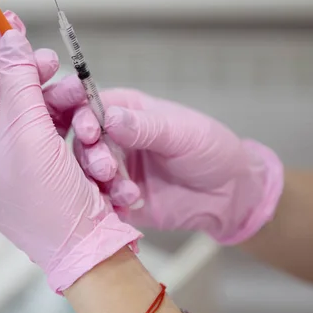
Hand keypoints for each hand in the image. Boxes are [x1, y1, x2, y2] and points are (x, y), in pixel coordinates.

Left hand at [0, 14, 140, 291]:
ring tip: (75, 88)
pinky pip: (48, 124)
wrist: (88, 246)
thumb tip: (10, 38)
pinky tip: (80, 110)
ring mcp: (13, 159)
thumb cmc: (48, 201)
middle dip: (25, 74)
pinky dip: (64, 114)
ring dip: (52, 95)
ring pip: (28, 108)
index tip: (8, 25)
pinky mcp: (42, 162)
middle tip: (47, 56)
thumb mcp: (28, 133)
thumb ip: (18, 80)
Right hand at [71, 88, 283, 243]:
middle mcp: (116, 139)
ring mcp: (117, 170)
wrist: (229, 195)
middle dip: (92, 156)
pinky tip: (131, 204)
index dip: (84, 118)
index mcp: (127, 112)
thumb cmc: (210, 150)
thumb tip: (109, 118)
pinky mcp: (120, 198)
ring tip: (127, 191)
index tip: (89, 133)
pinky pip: (101, 201)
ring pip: (89, 174)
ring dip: (101, 183)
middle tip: (107, 169)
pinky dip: (110, 204)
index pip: (92, 108)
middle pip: (85, 143)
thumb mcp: (181, 133)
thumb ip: (145, 127)